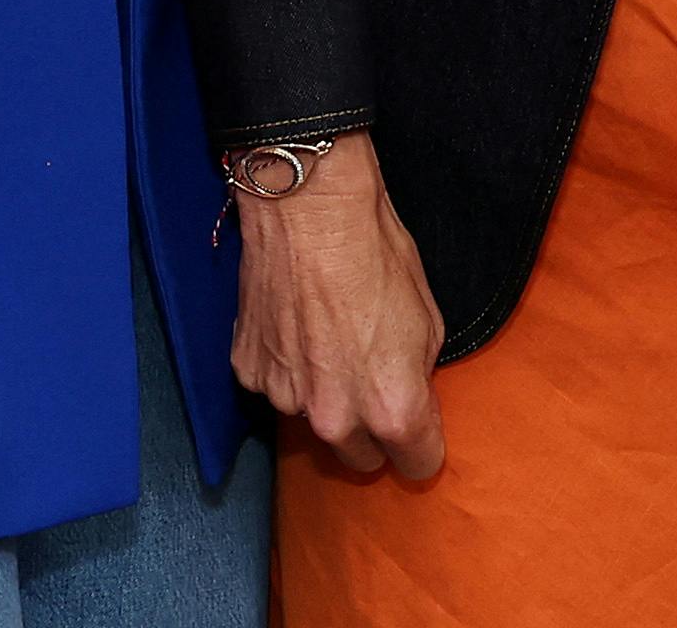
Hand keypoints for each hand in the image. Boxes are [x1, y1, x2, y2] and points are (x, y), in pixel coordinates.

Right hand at [230, 132, 446, 478]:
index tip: (421, 431)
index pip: (417, 465)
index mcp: (391, 408)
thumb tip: (410, 392)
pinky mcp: (249, 374)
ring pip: (313, 422)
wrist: (309, 211)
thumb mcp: (428, 317)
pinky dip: (288, 369)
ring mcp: (284, 399)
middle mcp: (334, 418)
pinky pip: (277, 387)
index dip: (423, 447)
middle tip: (374, 386)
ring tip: (330, 342)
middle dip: (372, 433)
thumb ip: (418, 375)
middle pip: (359, 458)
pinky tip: (296, 326)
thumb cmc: (377, 254)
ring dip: (324, 397)